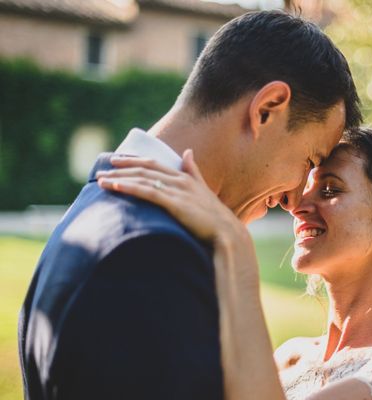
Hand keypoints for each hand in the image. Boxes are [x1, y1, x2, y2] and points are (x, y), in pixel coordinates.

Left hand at [97, 150, 248, 248]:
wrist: (227, 233)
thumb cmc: (215, 217)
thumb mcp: (203, 189)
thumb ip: (193, 171)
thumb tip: (188, 152)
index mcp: (185, 176)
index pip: (153, 163)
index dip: (133, 160)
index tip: (116, 160)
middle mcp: (180, 180)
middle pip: (144, 169)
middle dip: (121, 167)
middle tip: (102, 169)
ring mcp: (177, 191)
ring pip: (143, 179)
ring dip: (119, 178)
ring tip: (101, 180)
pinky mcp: (175, 203)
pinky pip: (147, 192)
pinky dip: (129, 187)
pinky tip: (114, 187)